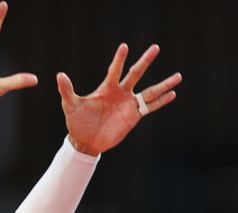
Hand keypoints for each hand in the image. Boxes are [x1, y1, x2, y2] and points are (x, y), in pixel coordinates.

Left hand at [57, 43, 181, 155]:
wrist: (86, 140)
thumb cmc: (77, 121)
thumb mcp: (70, 105)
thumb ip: (67, 90)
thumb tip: (59, 76)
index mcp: (106, 87)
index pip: (115, 69)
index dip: (119, 59)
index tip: (124, 47)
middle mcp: (120, 92)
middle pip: (136, 73)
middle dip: (145, 61)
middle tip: (156, 47)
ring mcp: (129, 103)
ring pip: (149, 91)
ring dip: (163, 84)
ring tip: (178, 76)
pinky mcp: (134, 116)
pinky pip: (150, 106)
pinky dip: (161, 101)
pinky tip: (172, 94)